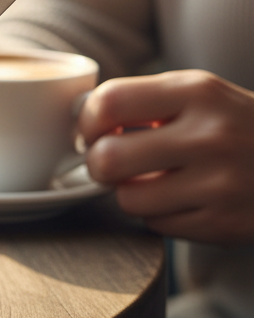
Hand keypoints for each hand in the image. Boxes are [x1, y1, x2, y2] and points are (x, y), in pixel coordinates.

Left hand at [78, 70, 253, 242]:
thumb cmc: (235, 124)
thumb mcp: (199, 94)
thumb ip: (143, 100)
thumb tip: (81, 121)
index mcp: (197, 92)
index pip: (111, 102)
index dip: (88, 120)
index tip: (92, 130)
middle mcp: (210, 136)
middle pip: (109, 158)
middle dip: (99, 163)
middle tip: (110, 162)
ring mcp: (220, 184)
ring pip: (128, 199)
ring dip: (128, 193)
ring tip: (150, 181)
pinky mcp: (225, 224)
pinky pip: (158, 225)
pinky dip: (159, 214)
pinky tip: (181, 198)